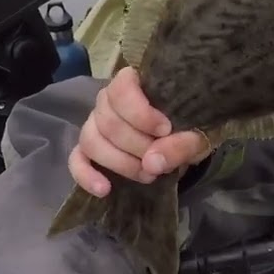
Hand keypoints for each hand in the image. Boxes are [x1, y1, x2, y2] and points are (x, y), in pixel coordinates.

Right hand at [68, 66, 212, 196]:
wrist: (185, 143)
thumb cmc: (190, 128)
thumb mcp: (198, 136)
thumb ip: (181, 145)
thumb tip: (151, 162)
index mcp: (137, 84)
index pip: (122, 88)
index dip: (139, 112)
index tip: (164, 130)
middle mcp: (109, 100)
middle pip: (107, 120)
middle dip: (136, 146)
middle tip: (160, 161)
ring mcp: (95, 124)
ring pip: (91, 140)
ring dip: (119, 162)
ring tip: (148, 175)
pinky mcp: (87, 149)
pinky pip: (76, 159)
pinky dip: (86, 175)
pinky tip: (104, 189)